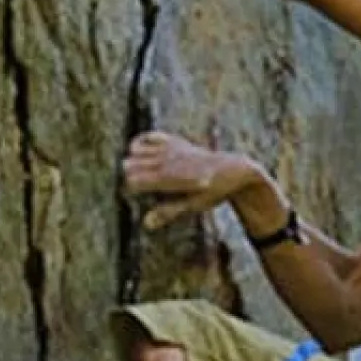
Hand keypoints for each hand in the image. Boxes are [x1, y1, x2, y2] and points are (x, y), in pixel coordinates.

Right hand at [120, 131, 265, 230]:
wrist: (233, 170)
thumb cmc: (213, 192)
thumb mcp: (193, 206)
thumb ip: (168, 212)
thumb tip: (146, 223)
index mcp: (169, 178)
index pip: (132, 182)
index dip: (131, 191)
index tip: (140, 197)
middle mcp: (166, 160)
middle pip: (128, 165)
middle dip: (130, 177)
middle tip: (143, 186)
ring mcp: (170, 148)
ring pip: (134, 150)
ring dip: (134, 161)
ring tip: (145, 172)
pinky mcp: (175, 141)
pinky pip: (149, 136)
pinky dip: (142, 143)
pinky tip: (146, 155)